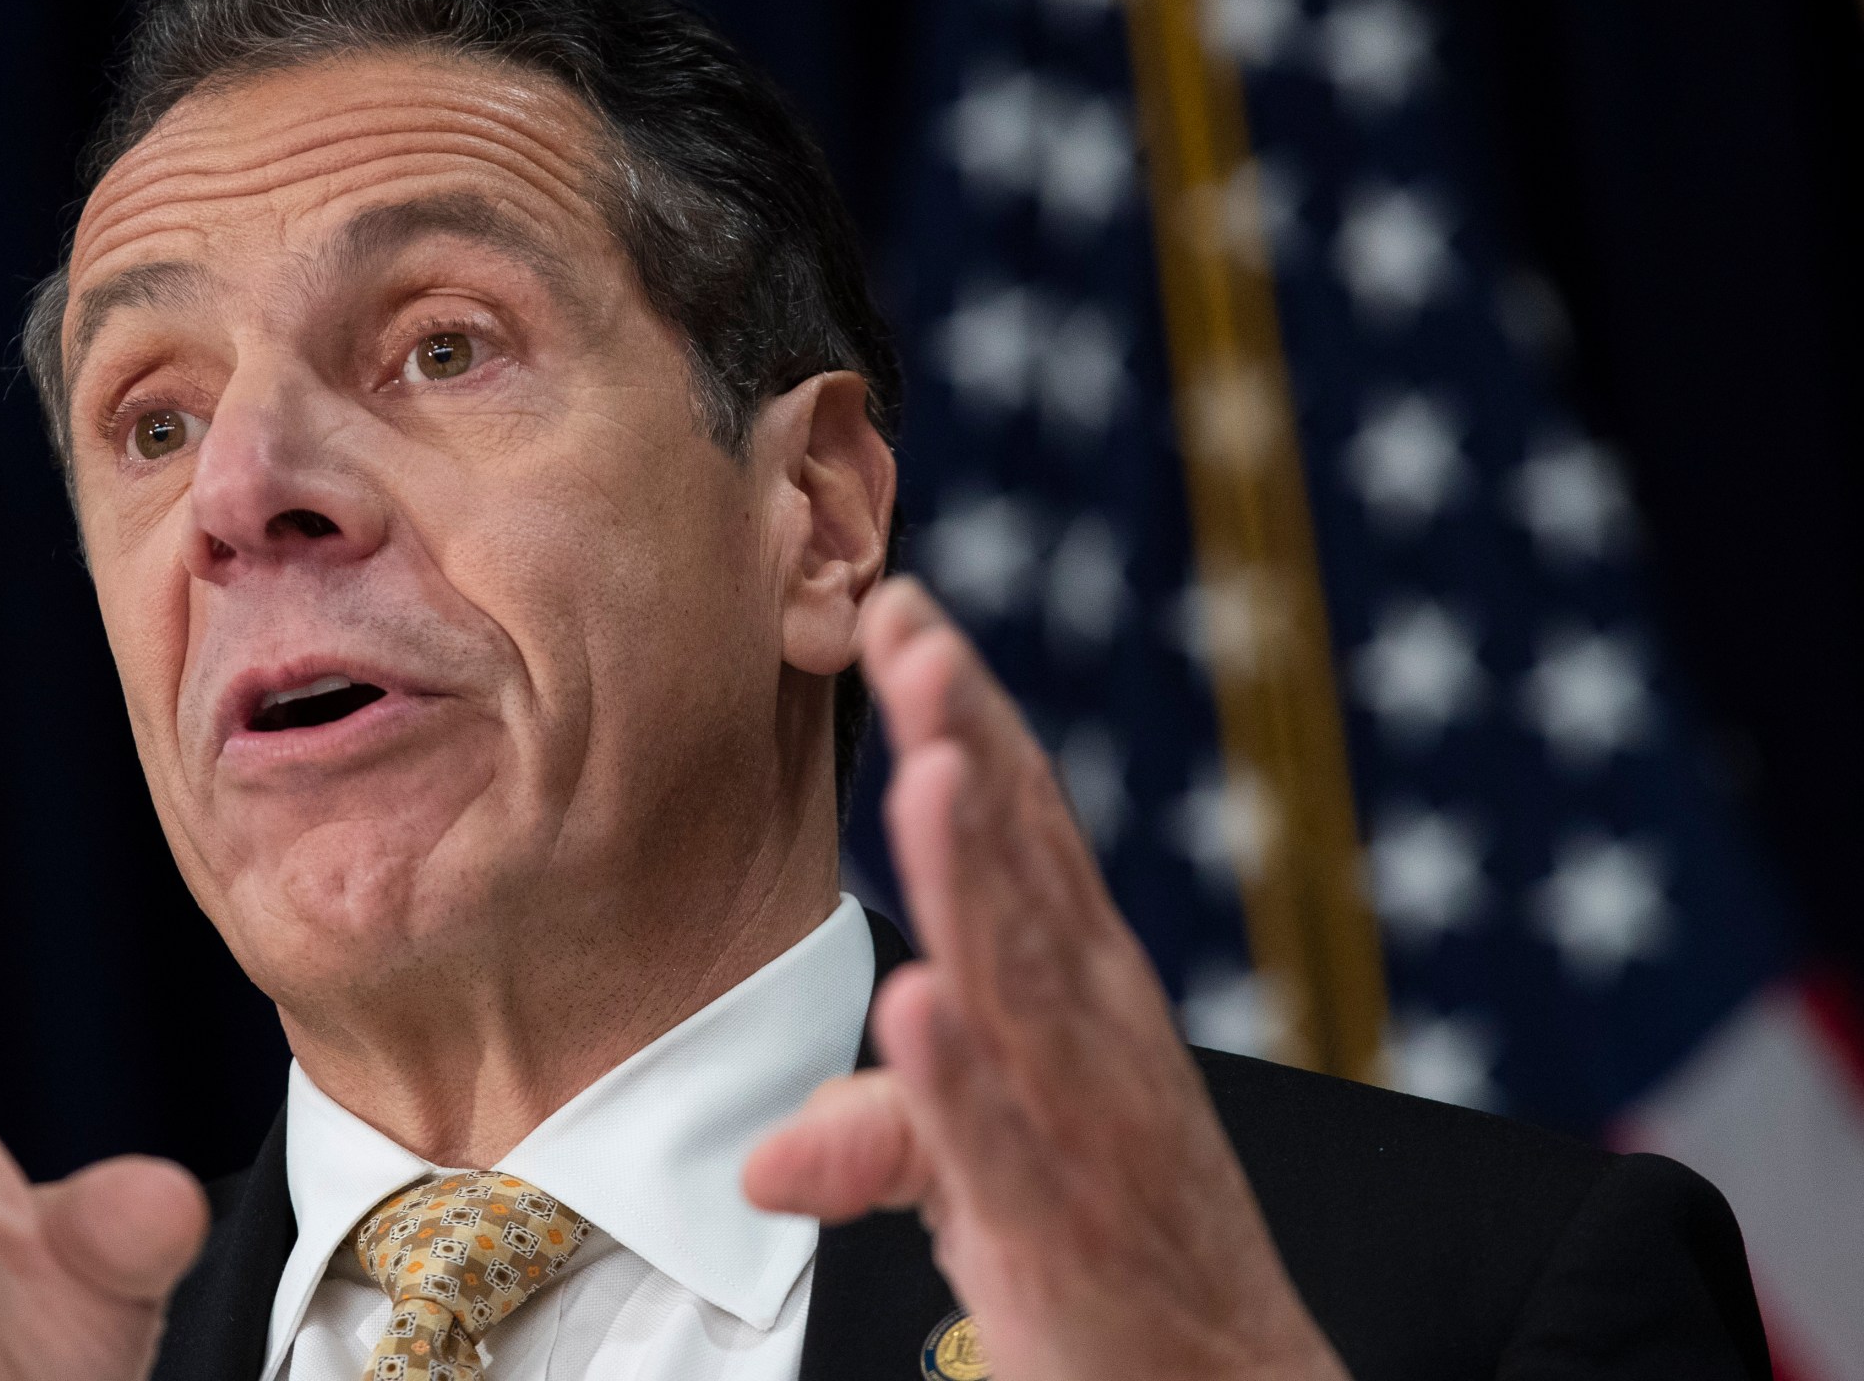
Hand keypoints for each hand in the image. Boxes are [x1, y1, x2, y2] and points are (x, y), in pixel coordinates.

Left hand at [744, 581, 1346, 1380]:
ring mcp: (1084, 1130)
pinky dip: (963, 1076)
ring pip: (1024, 983)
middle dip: (970, 746)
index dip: (968, 719)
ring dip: (978, 876)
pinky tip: (920, 1001)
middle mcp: (1094, 1038)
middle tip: (912, 627)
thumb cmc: (1110, 1267)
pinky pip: (1003, 1145)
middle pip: (1026, 871)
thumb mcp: (992, 1179)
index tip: (905, 610)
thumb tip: (767, 1154)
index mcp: (1080, 998)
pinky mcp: (1060, 1235)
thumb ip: (896, 1126)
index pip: (1024, 830)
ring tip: (927, 770)